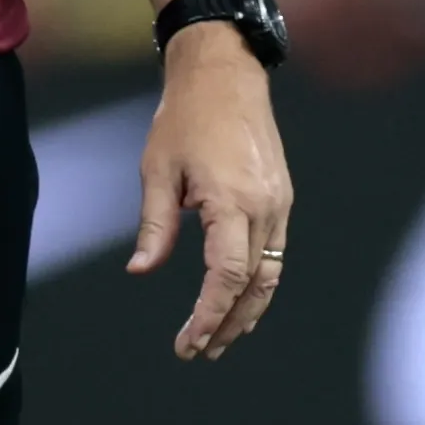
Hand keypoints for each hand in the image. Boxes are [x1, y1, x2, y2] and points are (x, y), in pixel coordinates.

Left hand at [128, 23, 291, 359]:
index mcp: (232, 201)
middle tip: (201, 352)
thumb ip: (156, 225)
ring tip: (222, 339)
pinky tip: (240, 298)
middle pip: (252, 285)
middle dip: (228, 324)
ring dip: (248, 311)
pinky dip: (259, 283)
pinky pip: (275, 252)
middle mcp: (265, 206)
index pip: (224, 278)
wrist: (225, 72)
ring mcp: (279, 202)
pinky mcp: (282, 196)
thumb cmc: (186, 116)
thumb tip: (142, 270)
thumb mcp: (158, 170)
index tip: (187, 343)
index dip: (207, 316)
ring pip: (270, 273)